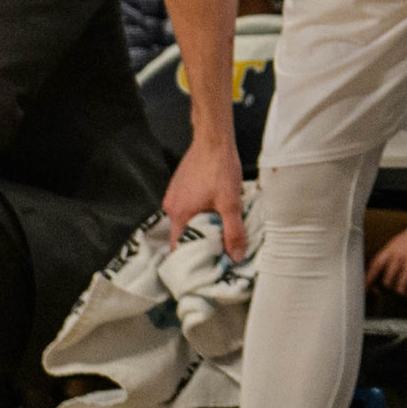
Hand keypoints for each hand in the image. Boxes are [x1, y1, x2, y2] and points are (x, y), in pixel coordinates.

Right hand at [163, 136, 246, 259]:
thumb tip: (235, 257)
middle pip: (183, 235)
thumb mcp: (231, 203)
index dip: (191, 260)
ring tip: (221, 231)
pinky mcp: (180, 186)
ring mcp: (174, 196)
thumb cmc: (220, 170)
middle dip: (200, 244)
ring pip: (187, 220)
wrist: (213, 139)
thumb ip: (233, 231)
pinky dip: (200, 213)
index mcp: (179, 215)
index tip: (205, 267)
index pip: (179, 248)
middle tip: (218, 252)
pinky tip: (216, 210)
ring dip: (202, 227)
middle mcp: (171, 207)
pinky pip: (188, 207)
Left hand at [367, 216, 406, 301]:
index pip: (376, 266)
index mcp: (395, 246)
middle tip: (402, 283)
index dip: (369, 280)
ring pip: (400, 290)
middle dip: (394, 285)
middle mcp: (401, 257)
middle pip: (388, 282)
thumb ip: (395, 249)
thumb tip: (385, 265)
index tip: (366, 289)